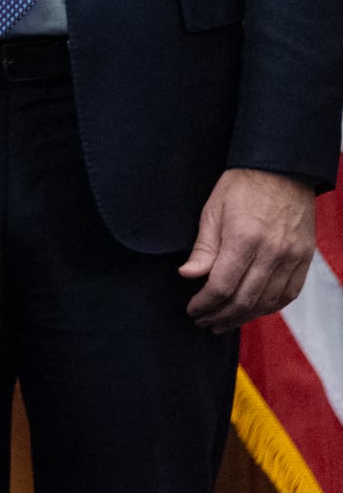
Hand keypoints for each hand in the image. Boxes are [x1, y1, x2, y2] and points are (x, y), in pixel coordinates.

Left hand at [180, 168, 320, 330]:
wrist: (281, 170)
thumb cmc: (241, 187)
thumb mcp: (212, 212)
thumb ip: (203, 249)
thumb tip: (188, 276)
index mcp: (245, 238)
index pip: (222, 285)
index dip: (204, 303)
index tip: (193, 309)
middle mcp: (272, 252)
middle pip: (245, 299)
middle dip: (221, 315)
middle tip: (205, 322)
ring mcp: (293, 256)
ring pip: (268, 301)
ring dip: (244, 317)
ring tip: (224, 322)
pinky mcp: (305, 258)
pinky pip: (289, 293)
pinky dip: (270, 307)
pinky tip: (253, 311)